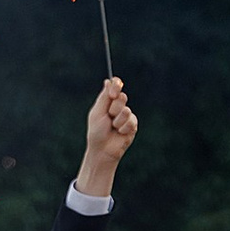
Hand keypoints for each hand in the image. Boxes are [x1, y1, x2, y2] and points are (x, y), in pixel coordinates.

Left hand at [77, 77, 138, 194]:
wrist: (103, 149)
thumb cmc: (97, 131)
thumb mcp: (98, 112)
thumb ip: (104, 97)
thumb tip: (108, 81)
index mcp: (108, 101)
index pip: (116, 85)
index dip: (117, 85)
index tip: (112, 93)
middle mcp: (118, 106)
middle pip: (122, 97)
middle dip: (113, 108)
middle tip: (108, 116)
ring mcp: (126, 115)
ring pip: (126, 110)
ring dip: (117, 120)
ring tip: (113, 127)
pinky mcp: (133, 125)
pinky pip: (131, 121)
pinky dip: (123, 128)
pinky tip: (119, 133)